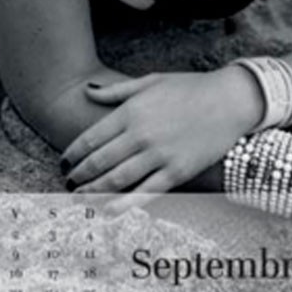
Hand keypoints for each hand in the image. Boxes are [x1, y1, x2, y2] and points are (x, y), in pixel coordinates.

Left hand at [60, 71, 245, 211]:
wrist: (228, 100)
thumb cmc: (189, 88)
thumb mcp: (150, 81)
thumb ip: (116, 91)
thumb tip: (86, 91)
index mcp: (132, 110)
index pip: (92, 138)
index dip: (73, 153)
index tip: (64, 162)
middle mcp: (141, 134)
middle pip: (100, 162)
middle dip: (80, 175)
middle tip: (68, 183)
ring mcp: (159, 155)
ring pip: (117, 180)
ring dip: (94, 192)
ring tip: (81, 198)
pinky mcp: (177, 172)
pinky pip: (144, 193)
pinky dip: (124, 205)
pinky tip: (109, 210)